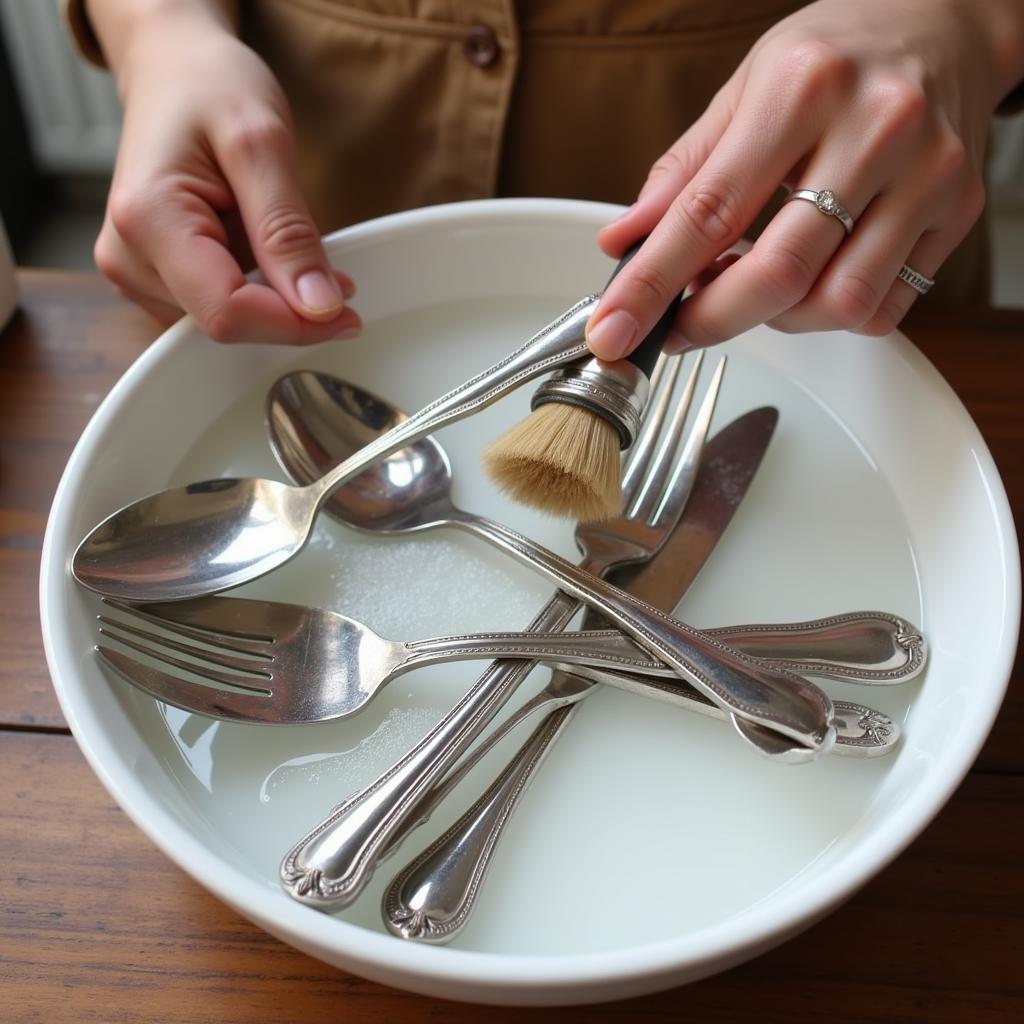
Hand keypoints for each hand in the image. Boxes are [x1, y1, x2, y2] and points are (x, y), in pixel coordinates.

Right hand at [93, 6, 359, 342]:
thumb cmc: (210, 86)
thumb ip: (288, 230)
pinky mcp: (152, 277)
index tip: (346, 314)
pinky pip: (217, 308)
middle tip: (336, 281)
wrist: (174, 68)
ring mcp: (135, 271)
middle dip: (288, 314)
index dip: (293, 325)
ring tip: (286, 246)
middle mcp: (128, 257)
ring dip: (273, 303)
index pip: (226, 312)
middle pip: (224, 325)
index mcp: (148, 220)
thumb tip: (318, 306)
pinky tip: (263, 253)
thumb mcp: (263, 142)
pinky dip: (256, 293)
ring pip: (224, 323)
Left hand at [587, 0, 1023, 356]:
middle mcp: (875, 129)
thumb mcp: (744, 89)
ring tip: (755, 288)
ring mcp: (927, 175)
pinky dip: (832, 317)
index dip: (651, 283)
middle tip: (677, 329)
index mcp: (802, 88)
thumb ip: (683, 172)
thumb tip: (623, 242)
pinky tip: (813, 284)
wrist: (946, 23)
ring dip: (778, 320)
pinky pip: (885, 309)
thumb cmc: (835, 55)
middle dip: (711, 319)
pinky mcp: (958, 212)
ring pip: (838, 302)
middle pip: (778, 271)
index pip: (708, 211)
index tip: (614, 330)